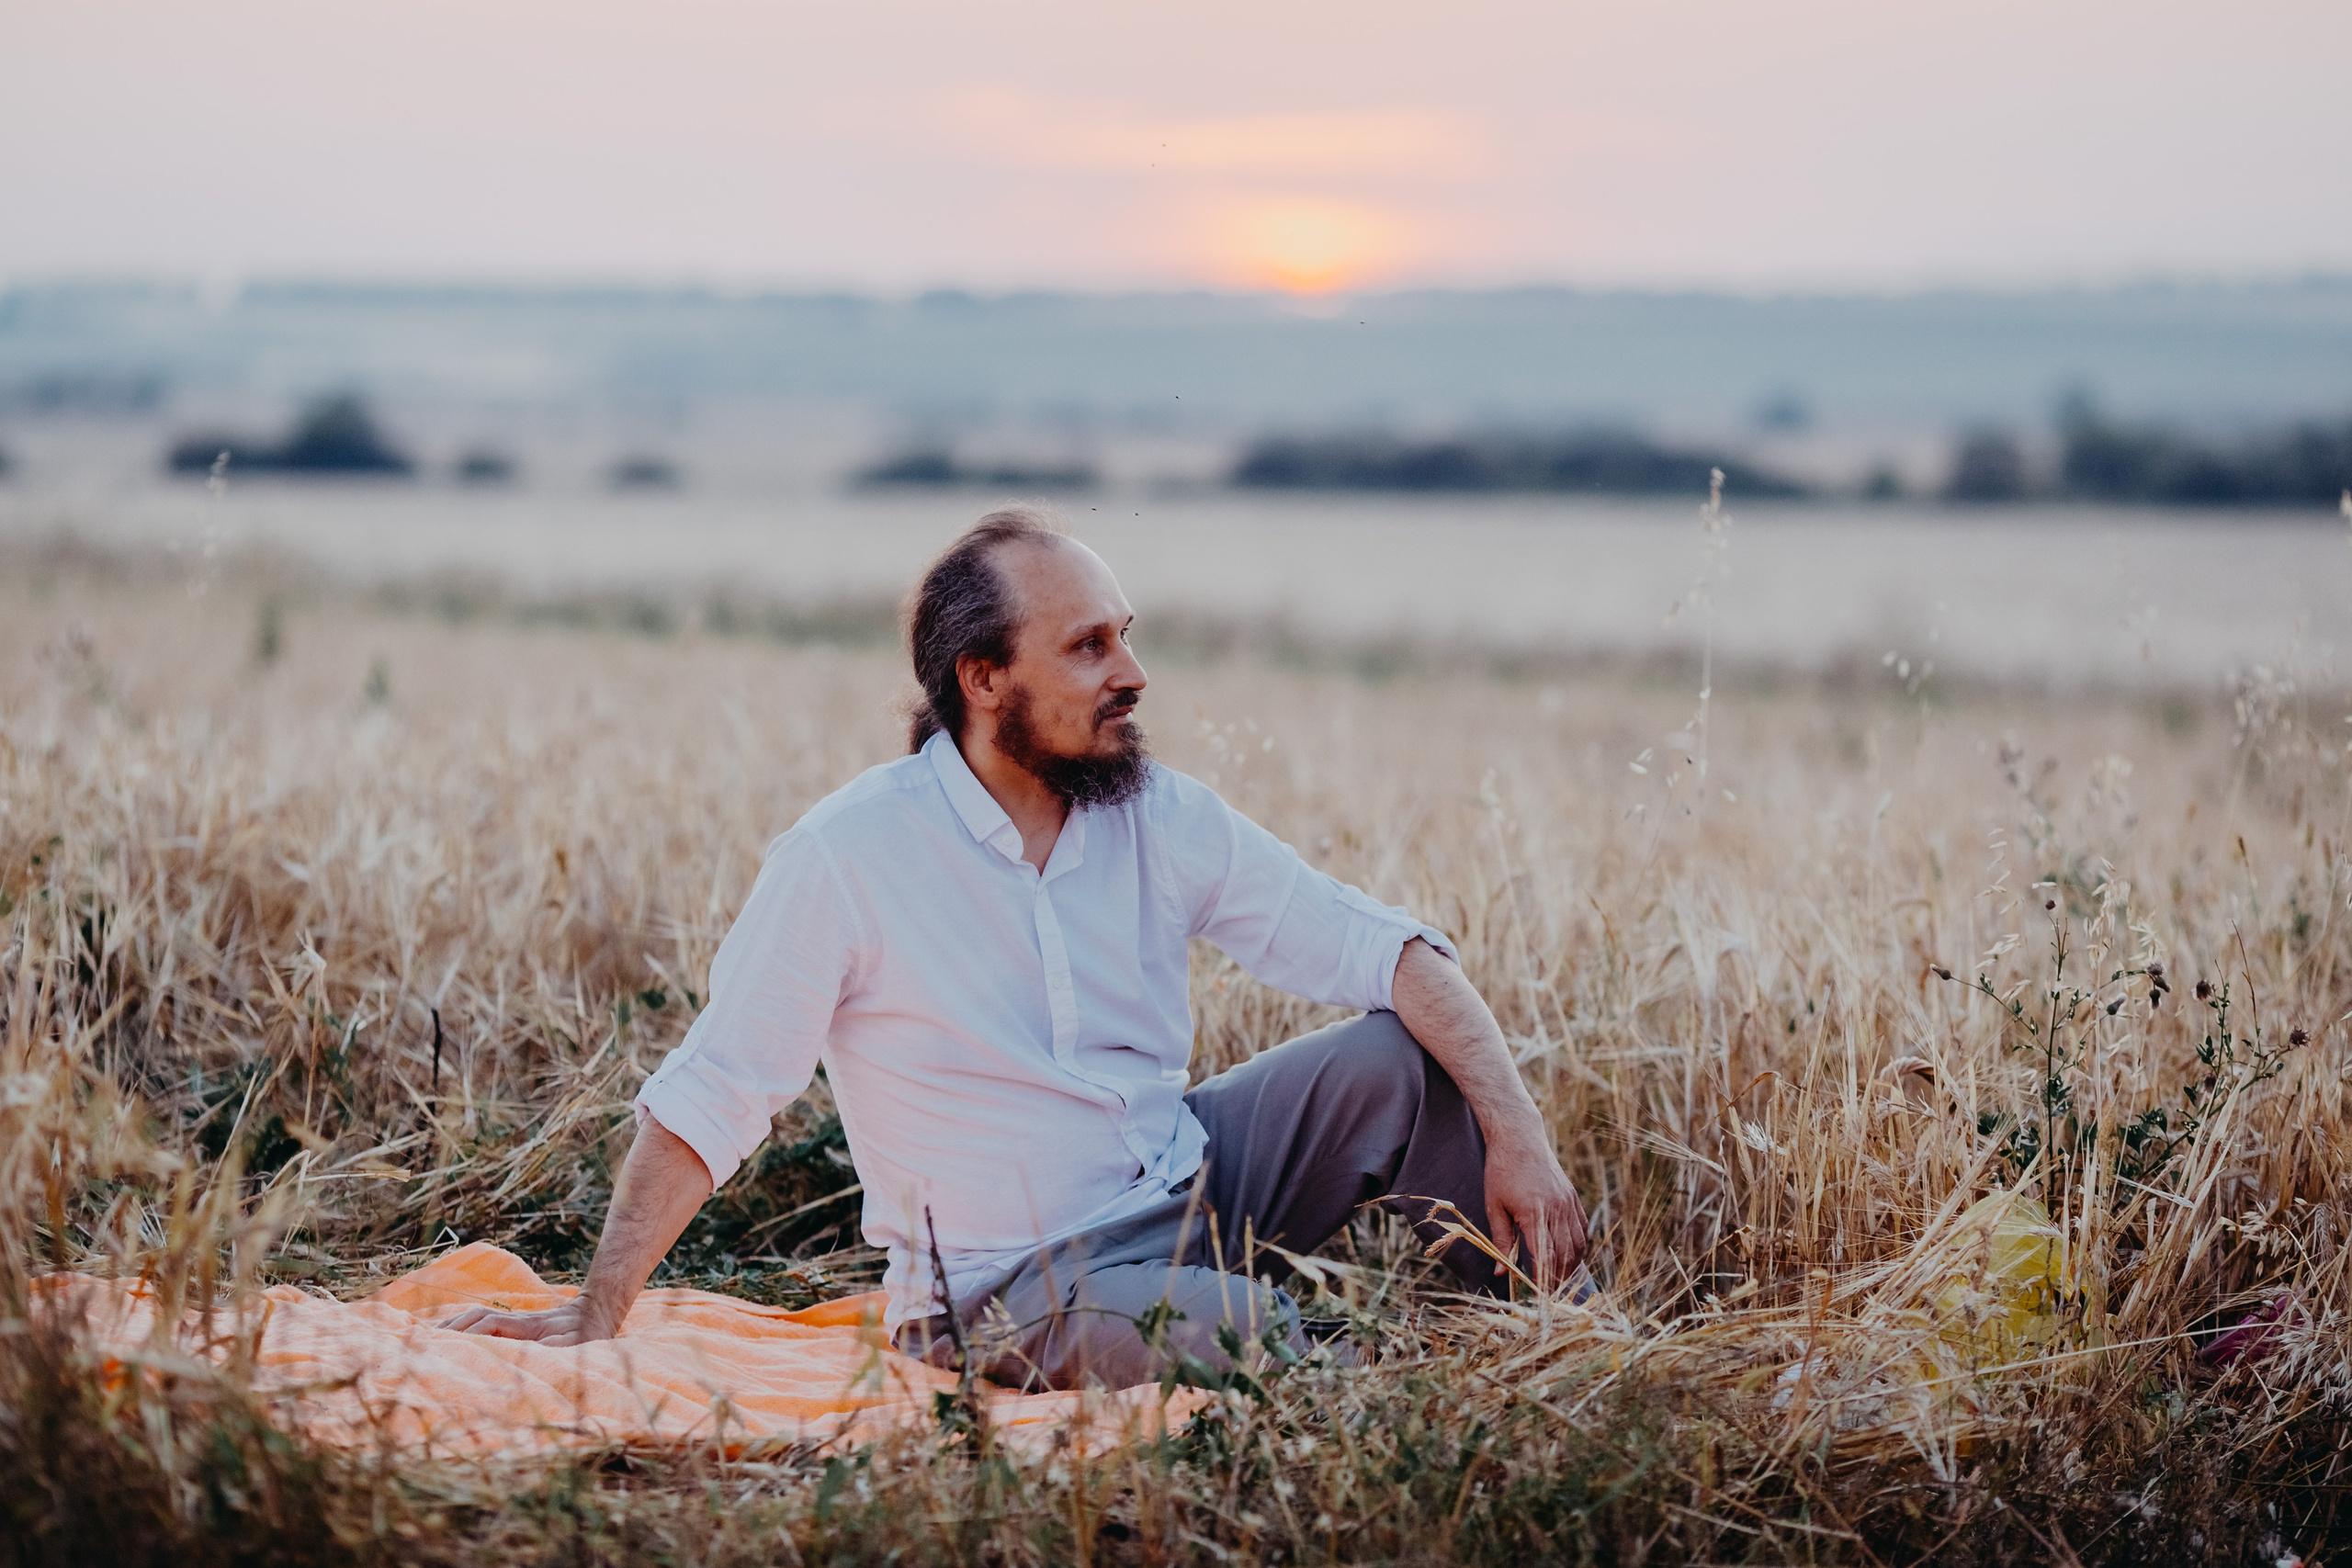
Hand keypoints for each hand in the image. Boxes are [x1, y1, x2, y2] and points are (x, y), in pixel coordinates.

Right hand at [440, 1295, 618, 1345]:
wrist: (597, 1312)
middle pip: (476, 1317)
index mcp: (526, 1327)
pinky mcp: (514, 1327)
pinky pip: (483, 1324)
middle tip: (425, 1345)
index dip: (468, 1334)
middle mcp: (515, 1321)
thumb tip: (535, 1347)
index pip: (489, 1325)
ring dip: (454, 1327)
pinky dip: (463, 1328)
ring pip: (477, 1318)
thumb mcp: (577, 1343)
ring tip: (428, 1341)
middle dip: (451, 1329)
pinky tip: (447, 1338)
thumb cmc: (587, 1334)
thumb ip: (556, 1345)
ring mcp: (513, 1322)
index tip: (448, 1347)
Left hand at [1482, 1131, 1588, 1289]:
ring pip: (1578, 1245)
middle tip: (1551, 1294)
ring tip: (1560, 1280)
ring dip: (1571, 1266)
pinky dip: (1578, 1246)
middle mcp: (1557, 1209)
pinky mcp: (1573, 1197)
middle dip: (1559, 1279)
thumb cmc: (1501, 1171)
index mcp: (1535, 1213)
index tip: (1539, 1295)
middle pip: (1565, 1256)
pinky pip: (1582, 1229)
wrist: (1519, 1138)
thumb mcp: (1494, 1207)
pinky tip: (1569, 1256)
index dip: (1544, 1280)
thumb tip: (1501, 1272)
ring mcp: (1568, 1203)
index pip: (1545, 1257)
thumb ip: (1501, 1241)